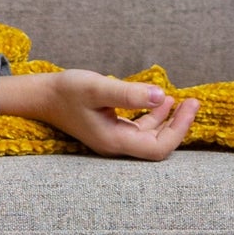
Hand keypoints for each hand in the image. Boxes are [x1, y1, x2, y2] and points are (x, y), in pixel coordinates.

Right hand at [0, 69, 198, 159]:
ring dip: (167, 120)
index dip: (179, 129)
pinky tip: (159, 100)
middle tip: (193, 101)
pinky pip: (139, 129)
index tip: (189, 105)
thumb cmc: (65, 91)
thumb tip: (160, 94)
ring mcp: (112, 139)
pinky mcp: (109, 130)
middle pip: (158, 145)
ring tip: (179, 99)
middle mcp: (116, 145)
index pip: (159, 147)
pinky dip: (153, 116)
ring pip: (149, 137)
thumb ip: (128, 93)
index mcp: (114, 141)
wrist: (39, 95)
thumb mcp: (97, 87)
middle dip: (178, 125)